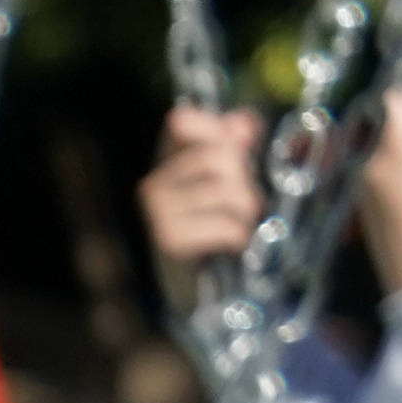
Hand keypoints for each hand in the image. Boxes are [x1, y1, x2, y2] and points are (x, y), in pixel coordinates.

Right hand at [138, 106, 262, 271]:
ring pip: (226, 191)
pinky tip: (234, 238)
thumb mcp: (221, 177)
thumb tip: (242, 122)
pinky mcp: (171, 240)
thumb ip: (233, 144)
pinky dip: (238, 232)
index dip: (215, 128)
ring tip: (242, 219)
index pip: (182, 124)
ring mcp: (159, 213)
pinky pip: (224, 225)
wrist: (185, 281)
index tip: (239, 142)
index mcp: (166, 160)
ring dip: (246, 208)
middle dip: (245, 176)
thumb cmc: (208, 220)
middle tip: (246, 197)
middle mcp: (155, 183)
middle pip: (218, 157)